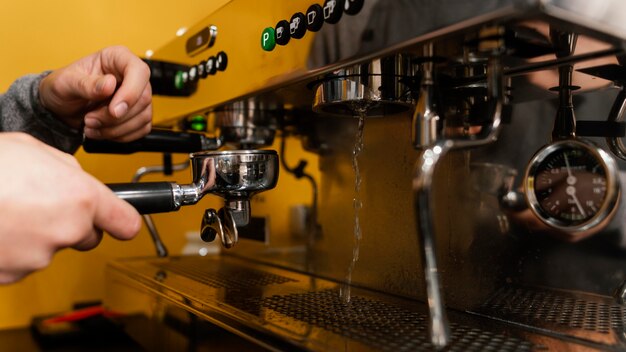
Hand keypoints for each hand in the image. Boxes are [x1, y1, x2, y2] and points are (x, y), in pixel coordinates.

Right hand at [0, 133, 141, 282]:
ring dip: (36, 234)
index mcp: (81, 198)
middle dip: (72, 223)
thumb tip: (77, 180)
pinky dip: (12, 248)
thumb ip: (67, 169)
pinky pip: (21, 261)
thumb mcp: (34, 149)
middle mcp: (67, 230)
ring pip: (50, 248)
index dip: (123, 221)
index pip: (126, 222)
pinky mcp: (12, 274)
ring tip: (8, 210)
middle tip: (40, 204)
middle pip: (86, 236)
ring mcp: (38, 256)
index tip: (122, 221)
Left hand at [39, 46, 151, 141]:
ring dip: (115, 129)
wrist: (60, 107)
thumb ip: (86, 84)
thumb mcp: (65, 83)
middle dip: (115, 117)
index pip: (139, 71)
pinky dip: (121, 135)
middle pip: (142, 99)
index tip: (114, 110)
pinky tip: (102, 131)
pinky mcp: (138, 114)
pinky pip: (141, 129)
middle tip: (90, 119)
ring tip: (91, 126)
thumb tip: (109, 84)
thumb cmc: (62, 88)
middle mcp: (131, 76)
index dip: (131, 92)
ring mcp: (137, 96)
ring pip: (142, 117)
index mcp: (117, 58)